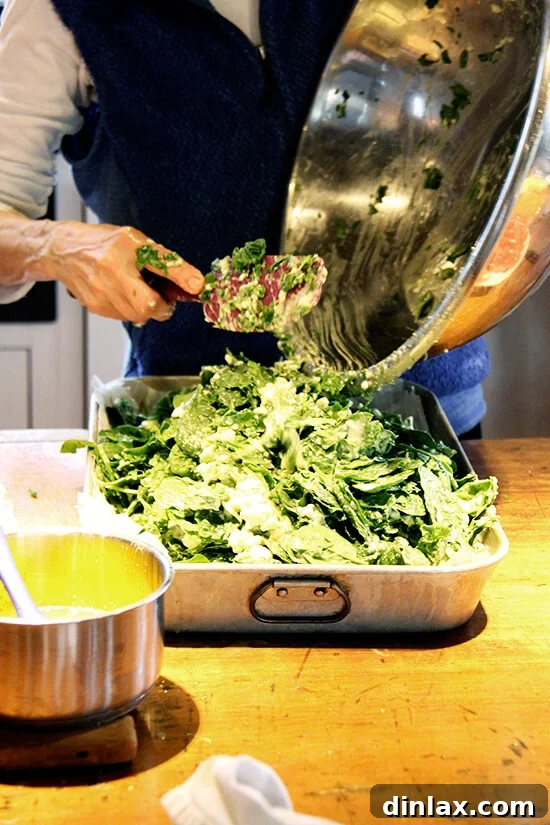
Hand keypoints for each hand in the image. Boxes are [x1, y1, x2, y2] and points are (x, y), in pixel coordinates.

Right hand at [42, 221, 203, 322]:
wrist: (65, 251)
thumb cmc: (105, 244)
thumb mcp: (136, 242)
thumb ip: (164, 262)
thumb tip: (195, 283)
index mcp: (124, 250)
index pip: (159, 264)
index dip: (180, 277)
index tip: (197, 285)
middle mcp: (110, 272)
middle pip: (147, 306)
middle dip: (161, 306)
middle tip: (161, 295)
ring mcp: (100, 292)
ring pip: (137, 316)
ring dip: (145, 308)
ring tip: (138, 290)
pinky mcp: (95, 306)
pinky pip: (124, 317)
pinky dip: (130, 310)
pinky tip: (123, 294)